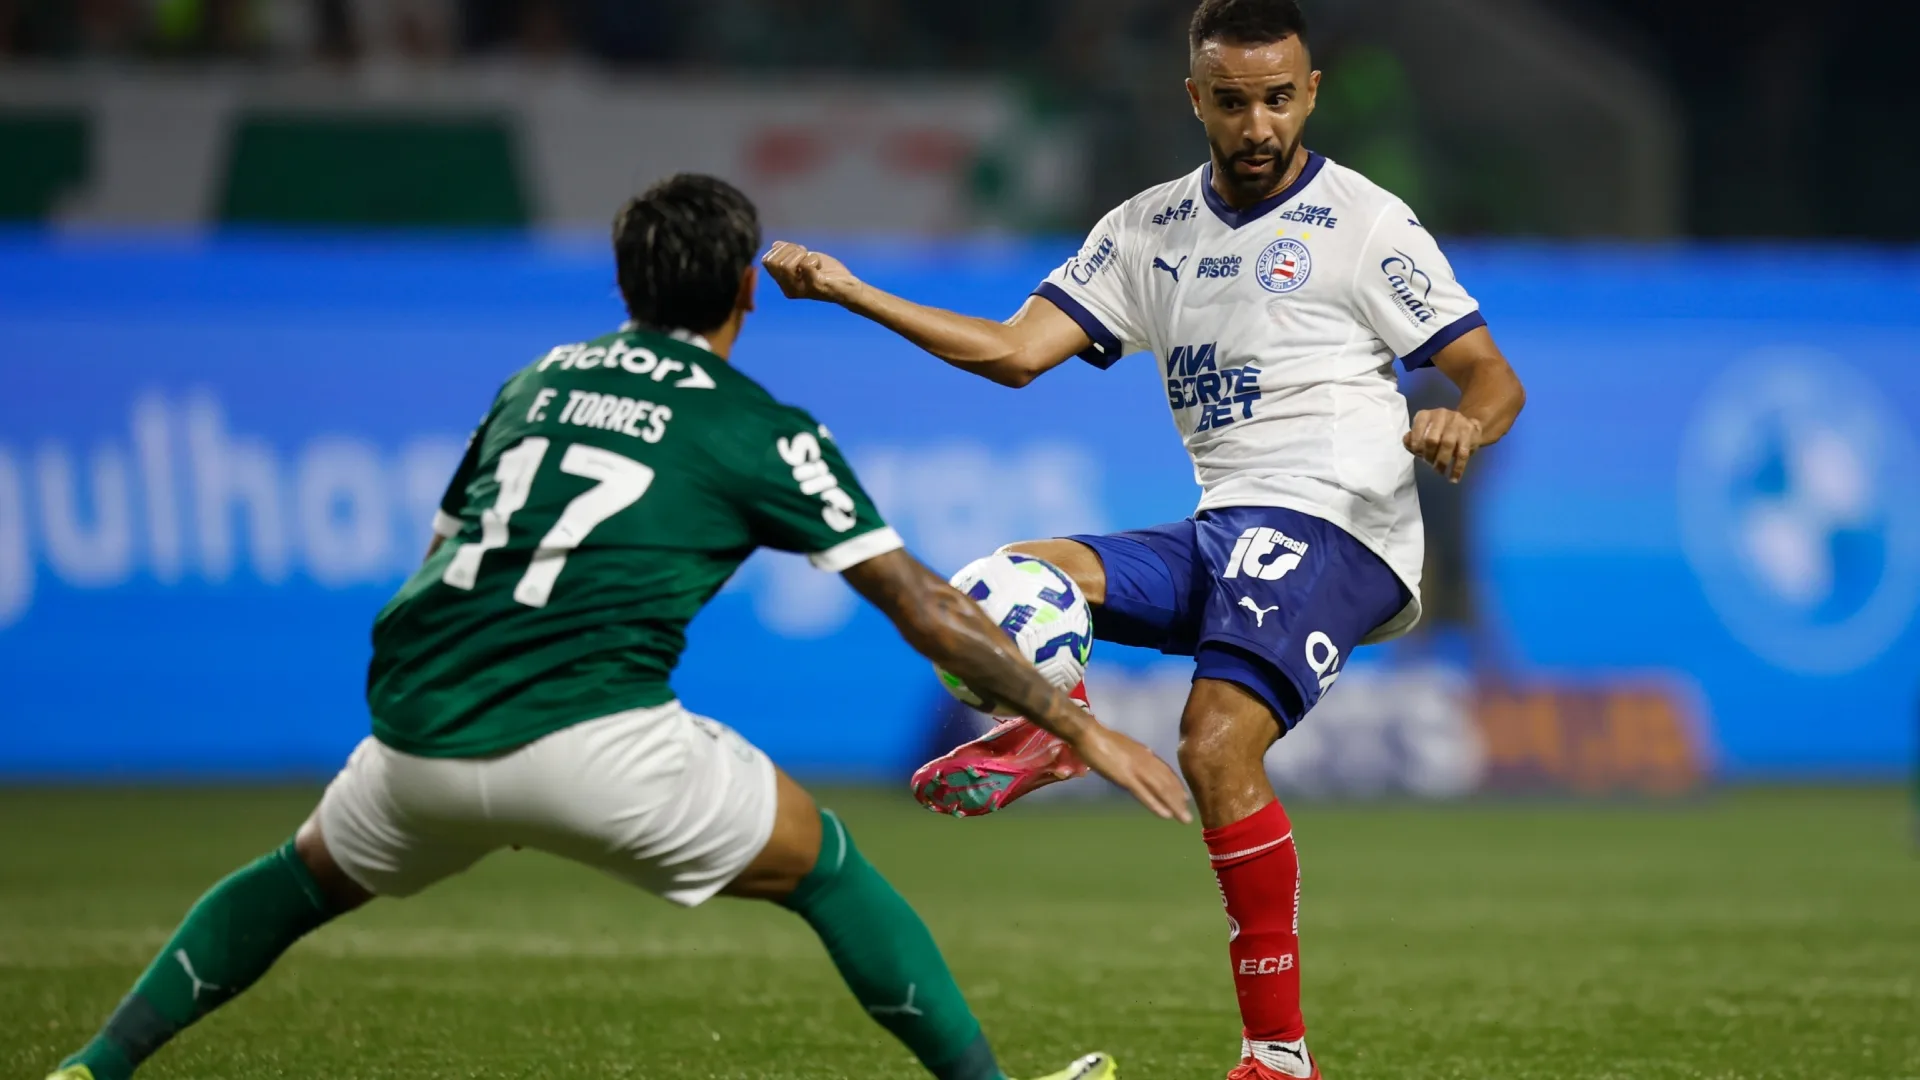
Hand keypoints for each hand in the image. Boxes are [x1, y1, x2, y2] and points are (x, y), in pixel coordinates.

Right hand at [761, 241, 860, 304]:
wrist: (848, 286)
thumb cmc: (827, 274)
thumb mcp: (804, 259)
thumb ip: (790, 253)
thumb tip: (775, 245)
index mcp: (784, 282)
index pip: (766, 261)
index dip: (781, 250)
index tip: (797, 251)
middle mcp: (788, 288)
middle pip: (773, 262)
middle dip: (790, 250)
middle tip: (805, 255)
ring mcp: (800, 289)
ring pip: (785, 265)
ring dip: (801, 255)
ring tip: (813, 260)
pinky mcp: (814, 286)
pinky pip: (805, 265)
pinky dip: (813, 258)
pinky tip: (819, 265)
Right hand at [1064, 724, 1191, 823]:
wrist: (1089, 733)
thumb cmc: (1102, 738)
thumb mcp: (1125, 746)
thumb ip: (1136, 755)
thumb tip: (1144, 758)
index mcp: (1145, 753)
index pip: (1166, 771)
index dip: (1176, 785)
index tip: (1185, 797)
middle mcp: (1146, 761)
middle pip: (1167, 782)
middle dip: (1179, 799)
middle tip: (1188, 815)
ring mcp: (1137, 769)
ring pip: (1161, 789)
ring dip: (1174, 805)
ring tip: (1183, 819)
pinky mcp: (1126, 777)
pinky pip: (1144, 794)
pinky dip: (1156, 805)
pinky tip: (1165, 815)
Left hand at [1404, 408, 1484, 482]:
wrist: (1469, 426)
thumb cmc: (1440, 432)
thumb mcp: (1424, 432)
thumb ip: (1413, 439)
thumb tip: (1408, 444)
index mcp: (1426, 415)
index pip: (1416, 431)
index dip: (1416, 446)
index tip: (1418, 455)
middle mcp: (1441, 415)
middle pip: (1431, 439)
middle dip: (1428, 455)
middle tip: (1429, 463)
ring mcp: (1457, 423)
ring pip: (1447, 444)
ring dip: (1441, 461)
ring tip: (1439, 471)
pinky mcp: (1470, 433)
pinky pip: (1463, 454)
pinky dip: (1457, 469)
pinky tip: (1453, 479)